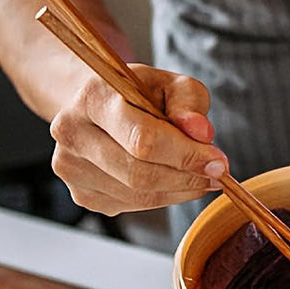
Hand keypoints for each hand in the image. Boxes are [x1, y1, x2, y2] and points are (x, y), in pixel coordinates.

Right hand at [49, 64, 227, 216]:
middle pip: (139, 172)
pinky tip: (175, 181)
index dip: (185, 154)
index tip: (218, 160)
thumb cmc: (137, 92)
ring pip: (137, 194)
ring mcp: (71, 168)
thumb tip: (201, 133)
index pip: (142, 138)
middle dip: (186, 176)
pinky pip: (131, 205)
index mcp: (92, 97)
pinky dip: (163, 197)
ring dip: (179, 189)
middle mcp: (72, 133)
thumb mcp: (169, 83)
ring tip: (200, 175)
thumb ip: (189, 102)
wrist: (97, 106)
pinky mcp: (81, 193)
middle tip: (216, 173)